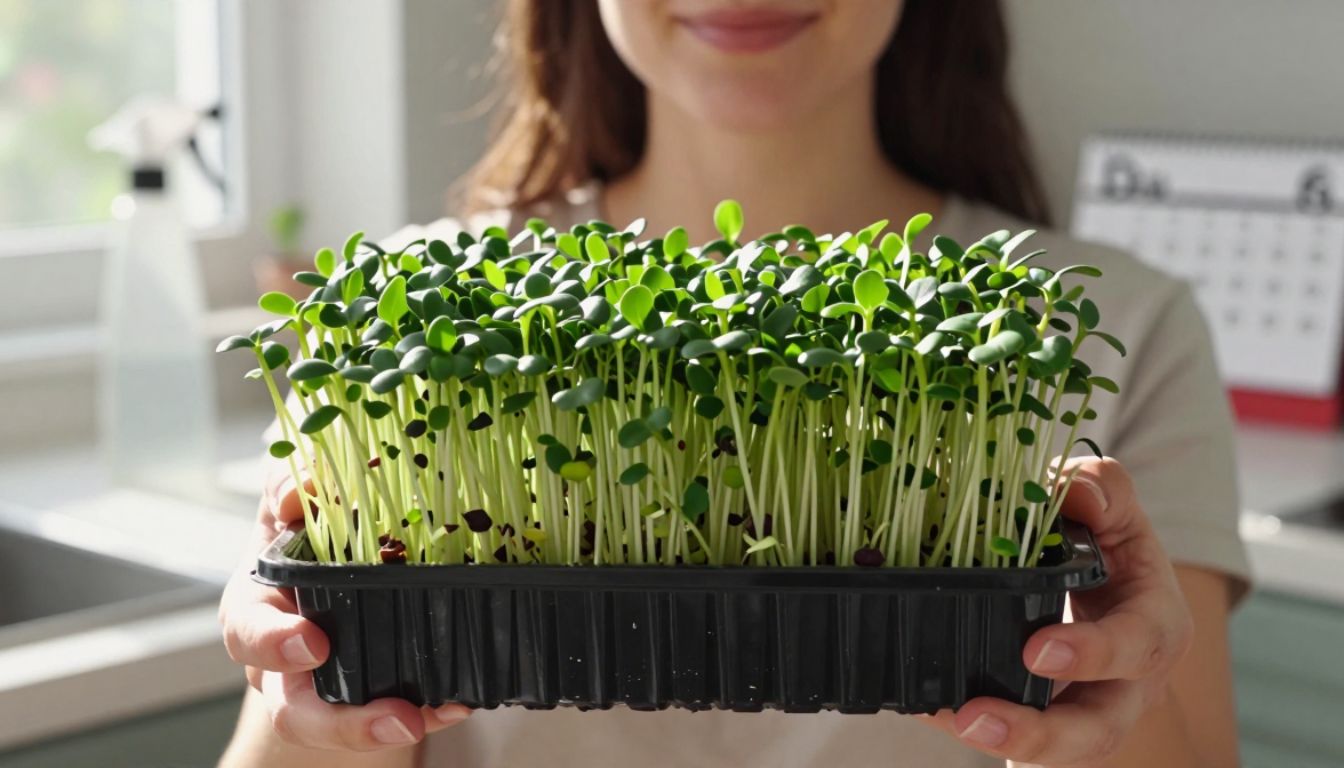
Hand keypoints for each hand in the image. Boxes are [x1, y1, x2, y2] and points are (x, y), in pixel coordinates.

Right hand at [218, 464, 471, 749]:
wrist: (332, 563)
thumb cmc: (306, 527)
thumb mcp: (291, 500)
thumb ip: (290, 484)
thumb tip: (303, 486)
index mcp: (260, 604)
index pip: (247, 629)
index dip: (274, 642)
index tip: (315, 644)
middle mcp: (285, 657)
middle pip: (293, 707)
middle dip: (339, 721)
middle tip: (395, 716)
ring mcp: (325, 684)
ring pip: (337, 726)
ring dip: (380, 729)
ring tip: (422, 719)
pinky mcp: (370, 694)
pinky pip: (395, 716)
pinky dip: (427, 711)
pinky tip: (457, 700)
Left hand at [922, 457, 1193, 766]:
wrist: (1103, 579)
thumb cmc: (1106, 540)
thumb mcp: (1112, 507)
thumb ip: (1103, 488)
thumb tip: (1081, 495)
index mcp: (1154, 623)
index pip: (1139, 646)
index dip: (1093, 654)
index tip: (1037, 649)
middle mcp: (1126, 682)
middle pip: (1100, 728)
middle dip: (1043, 733)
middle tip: (978, 717)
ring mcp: (1084, 708)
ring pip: (1058, 749)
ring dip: (1004, 741)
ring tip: (951, 722)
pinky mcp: (1044, 718)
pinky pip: (1012, 734)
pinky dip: (966, 723)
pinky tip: (926, 704)